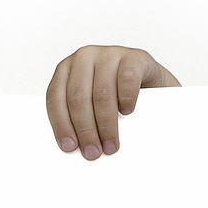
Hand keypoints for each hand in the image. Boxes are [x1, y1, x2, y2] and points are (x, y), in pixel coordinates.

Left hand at [46, 45, 180, 159]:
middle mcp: (85, 57)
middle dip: (85, 130)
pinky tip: (127, 112)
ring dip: (106, 125)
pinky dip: (126, 100)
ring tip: (110, 146)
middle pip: (78, 98)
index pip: (56, 98)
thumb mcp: (90, 105)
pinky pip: (127, 81)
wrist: (151, 84)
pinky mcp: (134, 57)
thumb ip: (78, 117)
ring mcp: (110, 54)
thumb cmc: (114, 98)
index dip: (61, 124)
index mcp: (66, 69)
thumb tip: (73, 147)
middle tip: (93, 152)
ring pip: (102, 94)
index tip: (69, 147)